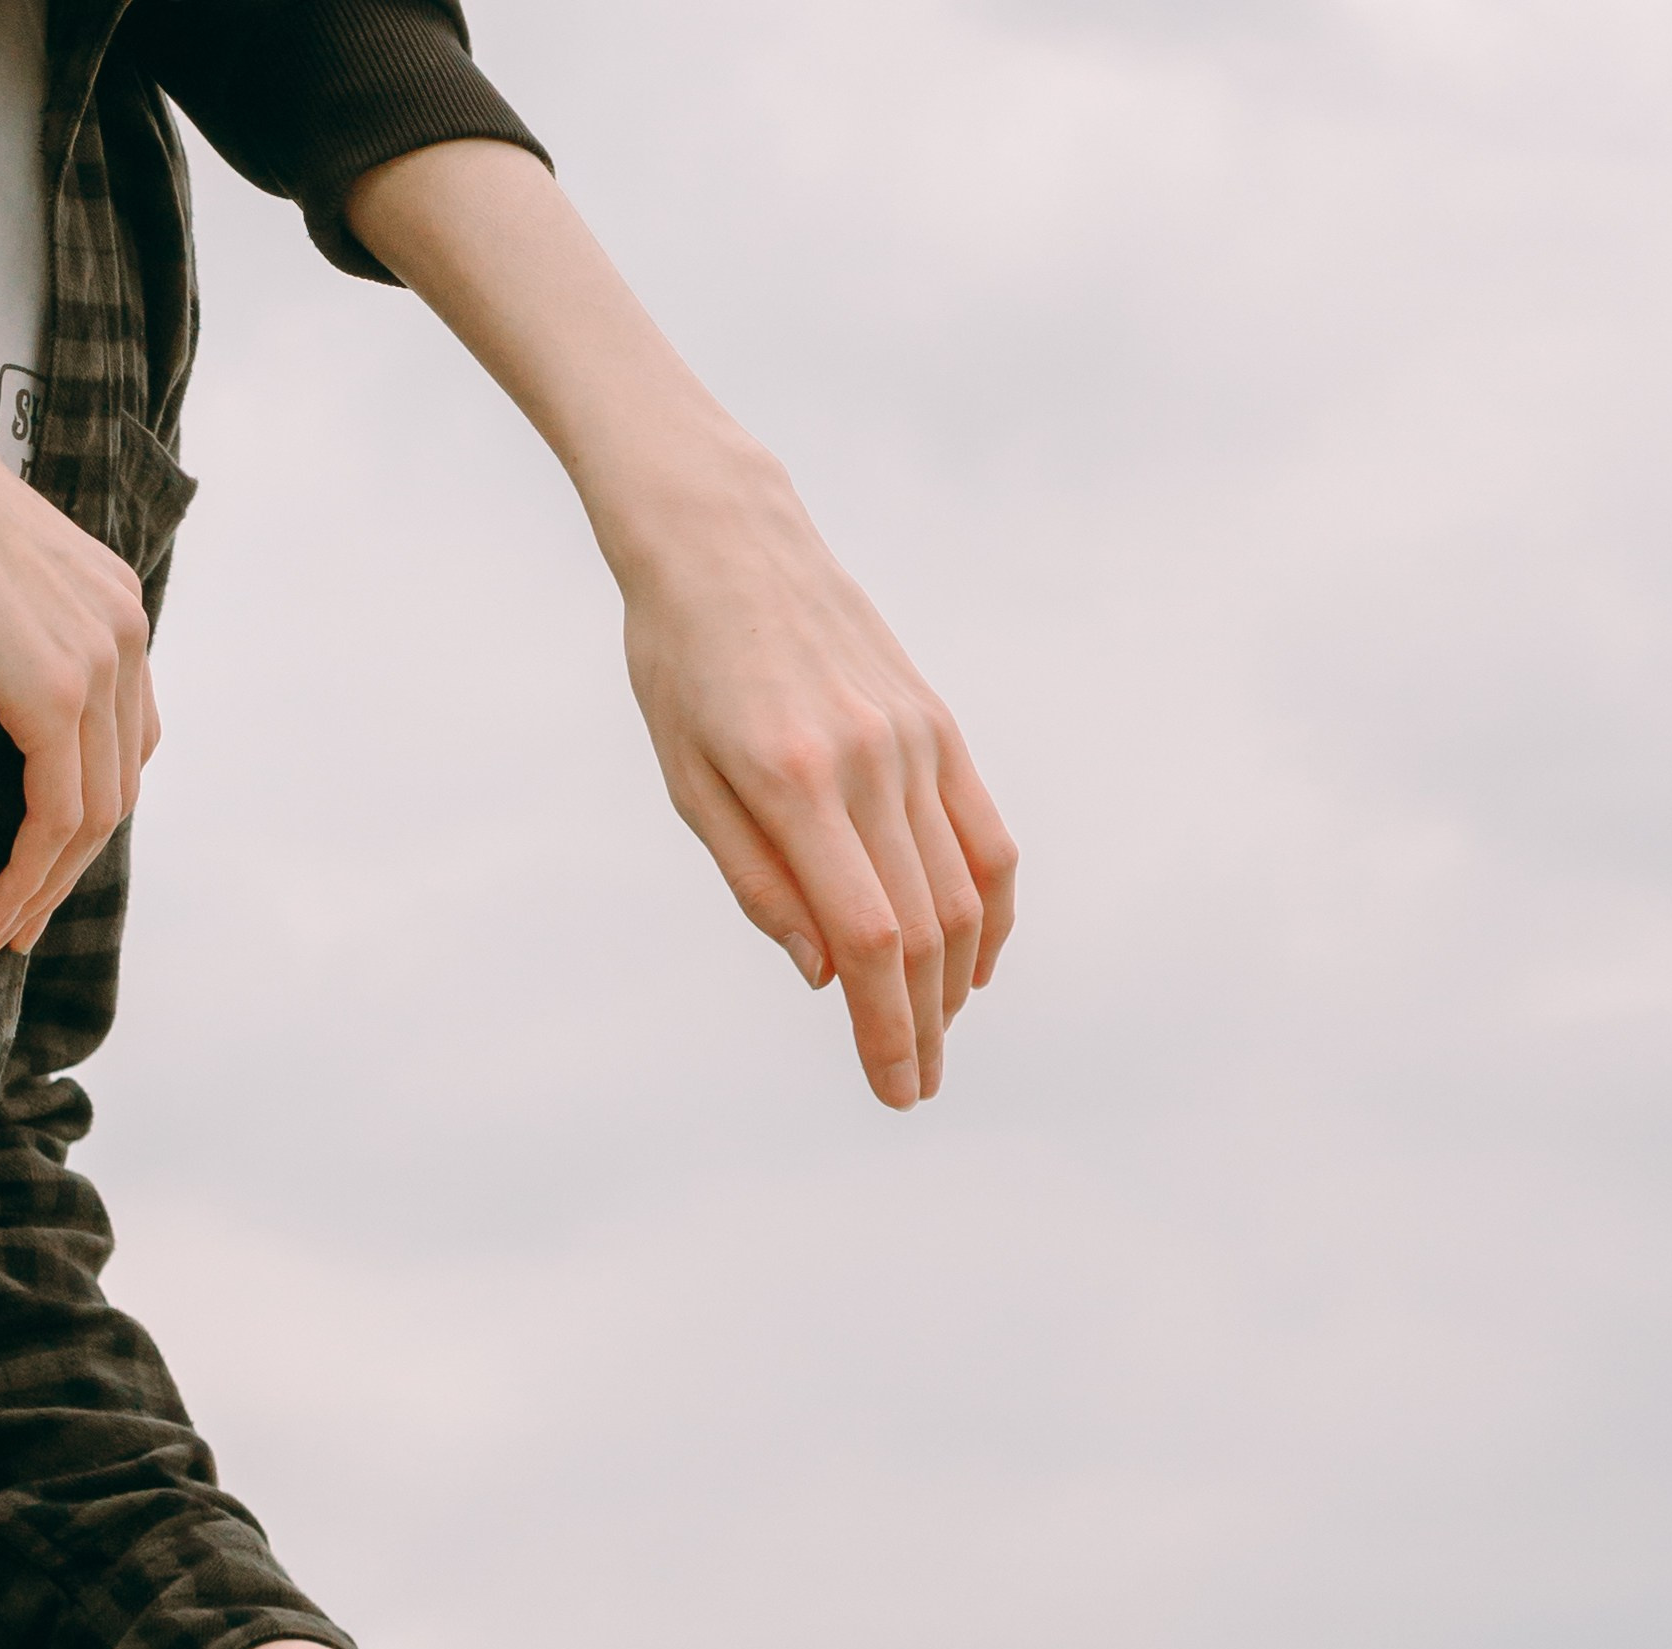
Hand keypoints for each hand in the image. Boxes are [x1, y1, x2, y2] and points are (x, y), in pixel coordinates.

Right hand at [0, 353, 157, 954]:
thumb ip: (13, 631)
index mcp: (114, 603)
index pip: (122, 735)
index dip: (88, 808)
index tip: (42, 859)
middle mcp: (124, 631)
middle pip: (117, 784)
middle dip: (71, 864)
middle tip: (23, 918)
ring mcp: (99, 662)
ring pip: (94, 813)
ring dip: (48, 884)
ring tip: (5, 928)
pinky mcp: (55, 693)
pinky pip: (57, 813)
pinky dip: (31, 870)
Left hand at [346, 142, 1016, 1110]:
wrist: (726, 536)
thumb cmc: (681, 664)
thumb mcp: (689, 781)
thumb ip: (760, 884)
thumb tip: (826, 976)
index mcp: (794, 785)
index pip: (865, 940)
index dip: (885, 1029)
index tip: (894, 1090)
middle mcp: (869, 763)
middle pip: (923, 931)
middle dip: (923, 1027)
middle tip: (915, 1088)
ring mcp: (914, 740)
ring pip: (964, 892)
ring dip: (957, 981)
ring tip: (935, 1034)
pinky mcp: (937, 722)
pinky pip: (986, 835)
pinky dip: (990, 909)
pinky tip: (974, 960)